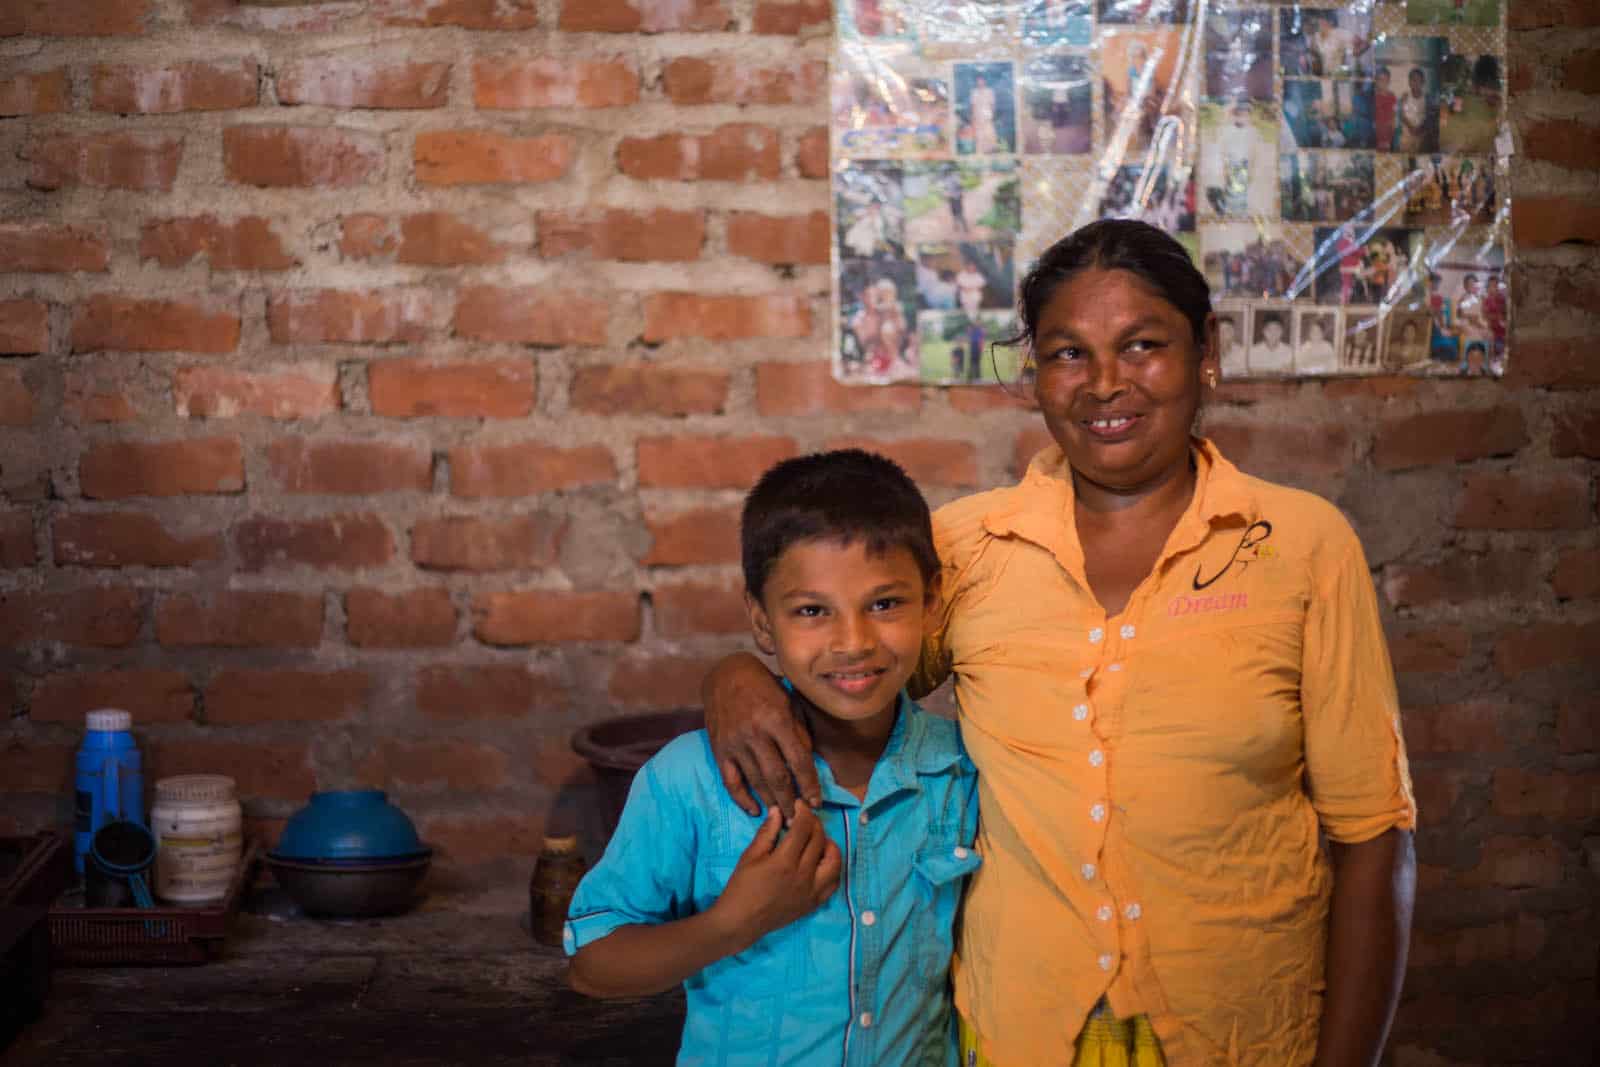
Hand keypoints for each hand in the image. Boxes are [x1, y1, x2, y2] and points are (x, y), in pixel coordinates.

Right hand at [703, 653, 821, 815]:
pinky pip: (731, 782)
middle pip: (777, 778)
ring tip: (782, 818)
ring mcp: (735, 743)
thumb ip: (799, 732)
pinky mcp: (719, 750)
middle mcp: (755, 733)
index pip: (798, 760)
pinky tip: (755, 810)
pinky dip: (742, 799)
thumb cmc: (764, 686)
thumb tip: (808, 762)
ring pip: (756, 783)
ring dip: (771, 804)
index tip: (817, 803)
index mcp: (777, 719)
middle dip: (791, 802)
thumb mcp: (789, 702)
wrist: (726, 674)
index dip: (810, 785)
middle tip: (799, 820)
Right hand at [710, 803, 841, 949]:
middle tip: (806, 819)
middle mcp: (804, 875)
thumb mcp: (750, 856)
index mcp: (785, 861)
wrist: (741, 921)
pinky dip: (832, 869)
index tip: (799, 805)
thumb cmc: (741, 887)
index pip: (803, 828)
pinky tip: (822, 862)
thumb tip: (778, 811)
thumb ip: (766, 832)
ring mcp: (812, 891)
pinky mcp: (814, 903)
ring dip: (829, 845)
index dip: (803, 812)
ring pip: (834, 862)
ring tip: (818, 840)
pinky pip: (834, 883)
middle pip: (819, 840)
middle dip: (814, 824)